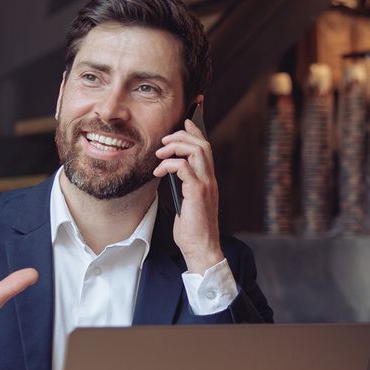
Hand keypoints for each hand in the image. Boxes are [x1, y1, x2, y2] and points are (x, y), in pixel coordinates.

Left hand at [156, 118, 221, 273]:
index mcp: (208, 180)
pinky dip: (169, 164)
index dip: (196, 131)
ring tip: (161, 153)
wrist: (201, 248)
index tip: (185, 121)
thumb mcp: (187, 202)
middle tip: (165, 141)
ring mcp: (206, 185)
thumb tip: (169, 170)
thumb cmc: (192, 229)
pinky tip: (159, 171)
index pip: (206, 148)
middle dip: (182, 136)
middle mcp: (210, 179)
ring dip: (176, 146)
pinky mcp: (197, 192)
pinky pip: (184, 167)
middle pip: (202, 144)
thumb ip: (183, 185)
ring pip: (196, 151)